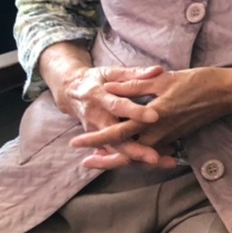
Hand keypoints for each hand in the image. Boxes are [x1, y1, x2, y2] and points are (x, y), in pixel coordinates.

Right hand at [52, 62, 166, 165]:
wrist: (70, 91)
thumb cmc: (97, 80)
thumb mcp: (112, 72)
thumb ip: (135, 73)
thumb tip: (158, 70)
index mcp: (99, 97)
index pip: (118, 106)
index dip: (135, 112)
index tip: (155, 116)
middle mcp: (96, 117)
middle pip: (115, 137)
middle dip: (135, 149)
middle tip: (155, 157)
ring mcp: (96, 131)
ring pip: (116, 150)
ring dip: (137, 159)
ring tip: (161, 162)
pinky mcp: (99, 140)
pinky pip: (116, 153)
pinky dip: (133, 159)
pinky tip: (156, 162)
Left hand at [69, 67, 231, 169]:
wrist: (226, 93)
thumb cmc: (197, 83)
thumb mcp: (163, 80)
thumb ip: (134, 86)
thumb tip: (109, 89)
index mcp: (152, 118)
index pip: (118, 132)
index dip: (96, 138)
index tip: (76, 143)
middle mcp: (159, 132)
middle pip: (127, 153)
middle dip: (105, 159)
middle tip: (86, 162)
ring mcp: (168, 137)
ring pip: (139, 155)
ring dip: (121, 158)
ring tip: (103, 158)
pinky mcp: (175, 136)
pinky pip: (152, 150)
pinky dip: (139, 154)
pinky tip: (131, 150)